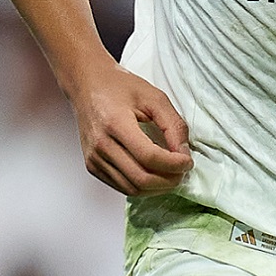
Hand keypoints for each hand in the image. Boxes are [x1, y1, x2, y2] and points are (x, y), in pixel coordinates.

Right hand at [71, 63, 192, 196]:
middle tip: (182, 172)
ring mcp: (94, 158)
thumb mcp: (154, 98)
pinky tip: (154, 175)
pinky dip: (142, 187)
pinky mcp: (93, 166)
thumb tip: (183, 153)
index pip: (149, 157)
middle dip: (169, 181)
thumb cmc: (118, 87)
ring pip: (132, 189)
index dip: (173, 164)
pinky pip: (122, 187)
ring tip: (171, 175)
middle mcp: (101, 144)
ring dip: (157, 188)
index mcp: (115, 123)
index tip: (187, 161)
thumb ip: (173, 125)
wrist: (88, 86)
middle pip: (141, 178)